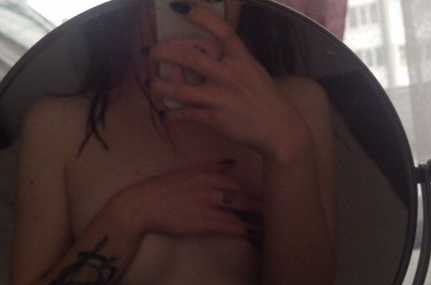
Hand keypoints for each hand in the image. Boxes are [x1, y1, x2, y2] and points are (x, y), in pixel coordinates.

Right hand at [110, 160, 261, 238]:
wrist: (143, 205)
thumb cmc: (163, 189)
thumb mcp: (188, 172)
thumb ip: (211, 168)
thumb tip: (232, 163)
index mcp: (208, 175)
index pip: (238, 183)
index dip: (253, 192)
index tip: (267, 196)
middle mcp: (212, 189)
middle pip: (244, 197)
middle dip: (261, 207)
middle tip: (276, 212)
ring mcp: (209, 206)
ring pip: (241, 214)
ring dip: (256, 222)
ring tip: (270, 228)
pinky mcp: (204, 224)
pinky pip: (230, 228)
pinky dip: (243, 232)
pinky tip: (252, 236)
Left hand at [148, 1, 311, 159]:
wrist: (278, 127)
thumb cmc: (263, 97)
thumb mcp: (252, 70)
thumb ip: (230, 60)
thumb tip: (203, 54)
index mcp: (241, 59)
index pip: (221, 30)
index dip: (200, 15)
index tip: (180, 7)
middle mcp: (229, 74)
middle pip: (189, 58)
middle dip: (164, 53)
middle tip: (152, 53)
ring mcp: (221, 97)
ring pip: (180, 90)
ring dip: (160, 87)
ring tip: (152, 86)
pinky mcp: (215, 118)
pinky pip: (186, 114)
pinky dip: (173, 114)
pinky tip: (167, 113)